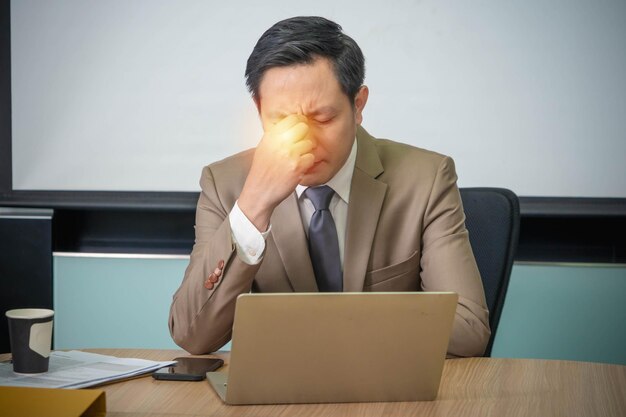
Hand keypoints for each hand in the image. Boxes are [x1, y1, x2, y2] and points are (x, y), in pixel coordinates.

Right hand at [238, 114, 314, 230]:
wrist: (259, 192)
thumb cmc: (262, 172)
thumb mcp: (264, 148)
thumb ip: (275, 136)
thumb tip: (290, 126)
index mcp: (271, 136)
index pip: (292, 119)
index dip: (299, 123)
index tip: (299, 130)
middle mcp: (280, 143)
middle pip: (303, 128)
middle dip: (305, 135)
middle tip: (302, 144)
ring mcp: (289, 154)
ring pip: (309, 143)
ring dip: (307, 150)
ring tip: (300, 158)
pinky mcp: (297, 167)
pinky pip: (311, 157)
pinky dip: (308, 163)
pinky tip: (301, 167)